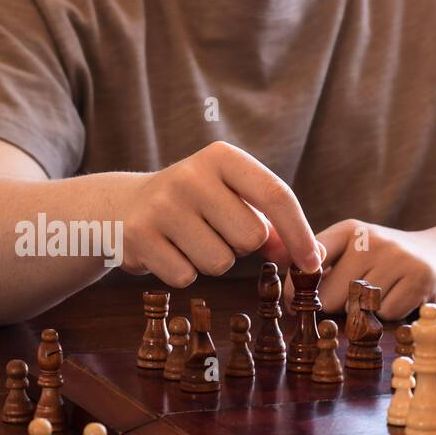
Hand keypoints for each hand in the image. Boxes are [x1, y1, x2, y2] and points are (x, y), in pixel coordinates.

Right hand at [114, 141, 320, 287]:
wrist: (123, 206)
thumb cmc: (197, 207)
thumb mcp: (235, 202)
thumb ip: (274, 228)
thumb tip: (311, 258)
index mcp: (222, 157)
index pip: (276, 195)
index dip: (299, 233)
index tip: (312, 263)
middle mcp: (190, 175)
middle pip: (251, 237)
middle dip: (242, 246)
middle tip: (215, 231)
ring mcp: (161, 205)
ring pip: (219, 262)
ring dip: (211, 261)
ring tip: (189, 240)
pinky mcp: (139, 236)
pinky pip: (186, 277)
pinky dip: (183, 272)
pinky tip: (167, 250)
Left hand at [294, 219, 435, 319]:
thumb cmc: (385, 261)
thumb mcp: (353, 251)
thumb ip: (322, 266)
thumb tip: (288, 296)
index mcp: (350, 229)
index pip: (308, 264)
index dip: (297, 289)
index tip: (296, 301)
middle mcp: (372, 238)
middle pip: (329, 295)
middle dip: (334, 307)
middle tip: (350, 301)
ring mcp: (398, 257)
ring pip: (359, 308)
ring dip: (366, 312)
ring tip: (382, 294)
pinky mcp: (419, 278)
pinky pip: (385, 314)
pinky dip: (390, 315)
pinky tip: (401, 298)